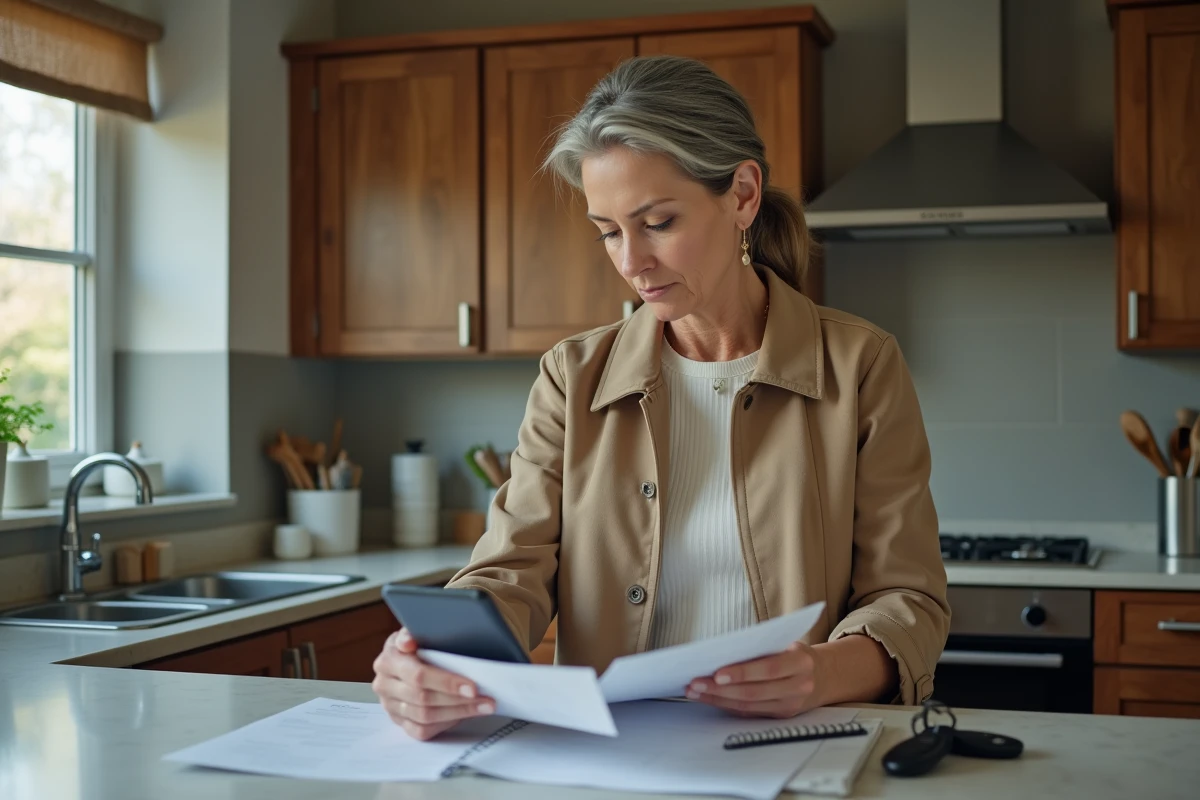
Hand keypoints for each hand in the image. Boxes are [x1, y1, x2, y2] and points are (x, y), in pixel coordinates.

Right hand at [372, 628, 495, 739]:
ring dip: (458, 713)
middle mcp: (384, 685)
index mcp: (388, 660)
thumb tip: (409, 642)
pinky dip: (445, 723)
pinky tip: (465, 715)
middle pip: (423, 699)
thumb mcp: (415, 630)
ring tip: (483, 706)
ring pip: (425, 717)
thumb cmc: (417, 642)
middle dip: (458, 700)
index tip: (473, 687)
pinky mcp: (399, 721)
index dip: (447, 683)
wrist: (404, 657)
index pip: (418, 676)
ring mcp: (390, 706)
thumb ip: (413, 632)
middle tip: (485, 699)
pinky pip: (421, 730)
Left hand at [685, 641, 821, 717]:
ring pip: (749, 706)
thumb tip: (721, 653)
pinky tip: (709, 698)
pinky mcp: (780, 717)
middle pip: (755, 692)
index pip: (768, 669)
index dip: (742, 673)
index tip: (716, 673)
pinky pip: (750, 712)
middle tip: (695, 683)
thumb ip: (760, 649)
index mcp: (801, 662)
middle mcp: (798, 686)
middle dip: (720, 689)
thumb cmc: (795, 654)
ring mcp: (790, 705)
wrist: (824, 676)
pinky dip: (727, 706)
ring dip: (718, 699)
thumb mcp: (786, 644)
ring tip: (694, 691)